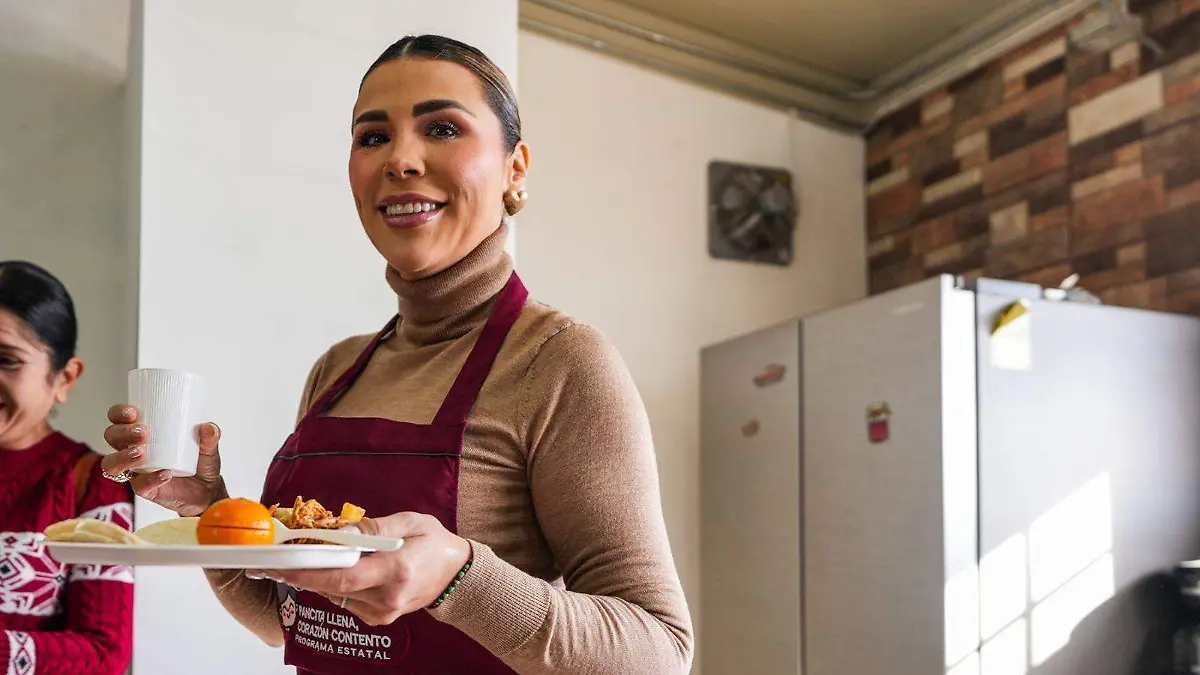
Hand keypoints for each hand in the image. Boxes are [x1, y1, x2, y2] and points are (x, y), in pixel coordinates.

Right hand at [100, 405, 227, 516]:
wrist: (207, 490)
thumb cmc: (199, 463)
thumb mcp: (208, 446)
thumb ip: (211, 436)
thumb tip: (209, 427)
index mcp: (143, 434)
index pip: (119, 419)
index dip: (118, 414)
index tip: (133, 412)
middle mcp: (132, 450)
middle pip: (112, 437)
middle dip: (122, 432)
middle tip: (143, 433)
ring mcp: (136, 471)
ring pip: (112, 463)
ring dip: (122, 456)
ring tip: (141, 453)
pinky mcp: (144, 489)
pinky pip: (139, 485)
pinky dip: (151, 479)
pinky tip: (165, 473)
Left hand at [256, 513, 470, 625]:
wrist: (455, 574)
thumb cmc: (433, 543)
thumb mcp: (410, 522)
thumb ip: (373, 528)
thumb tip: (339, 534)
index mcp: (397, 570)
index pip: (345, 576)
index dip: (310, 573)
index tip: (284, 565)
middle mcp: (388, 597)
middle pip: (335, 588)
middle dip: (304, 574)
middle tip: (277, 561)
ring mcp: (384, 612)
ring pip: (337, 595)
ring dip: (318, 578)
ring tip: (305, 560)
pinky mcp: (379, 618)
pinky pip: (346, 601)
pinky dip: (335, 585)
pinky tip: (336, 570)